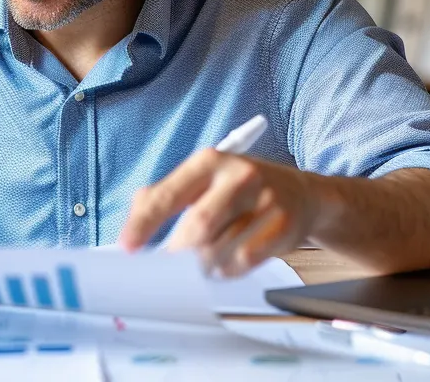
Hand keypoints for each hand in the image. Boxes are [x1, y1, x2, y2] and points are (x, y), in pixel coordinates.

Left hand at [117, 147, 330, 277]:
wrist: (301, 194)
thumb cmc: (239, 189)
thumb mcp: (202, 180)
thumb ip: (164, 198)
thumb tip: (132, 232)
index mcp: (209, 160)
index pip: (167, 194)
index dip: (143, 224)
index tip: (127, 247)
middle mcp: (239, 175)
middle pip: (197, 226)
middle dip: (176, 252)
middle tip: (166, 266)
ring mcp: (265, 201)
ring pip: (219, 249)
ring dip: (202, 264)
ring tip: (202, 259)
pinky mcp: (283, 227)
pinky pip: (242, 261)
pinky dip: (226, 269)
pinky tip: (226, 260)